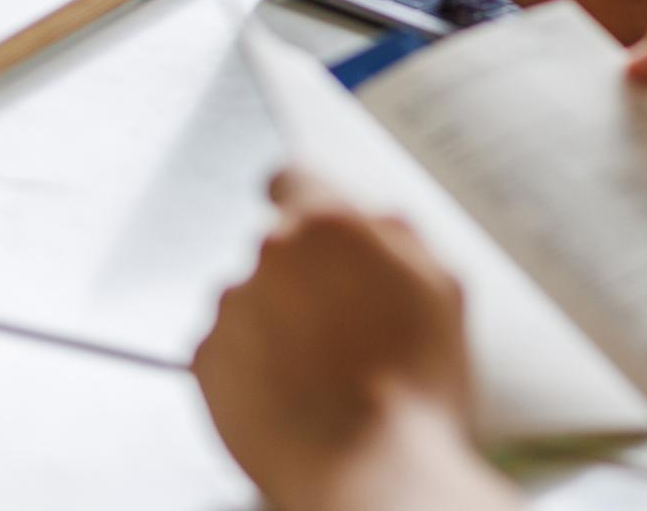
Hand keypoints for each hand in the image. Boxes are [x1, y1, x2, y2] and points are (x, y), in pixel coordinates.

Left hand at [192, 170, 482, 510]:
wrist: (367, 469)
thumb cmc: (412, 385)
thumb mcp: (442, 289)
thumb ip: (401, 237)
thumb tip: (375, 219)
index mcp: (329, 224)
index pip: (293, 178)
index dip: (305, 200)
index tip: (313, 227)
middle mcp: (268, 255)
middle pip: (279, 250)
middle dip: (307, 278)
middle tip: (348, 326)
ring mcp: (231, 310)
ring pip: (254, 301)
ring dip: (279, 324)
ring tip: (325, 372)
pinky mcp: (204, 362)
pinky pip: (228, 350)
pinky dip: (253, 367)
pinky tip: (295, 394)